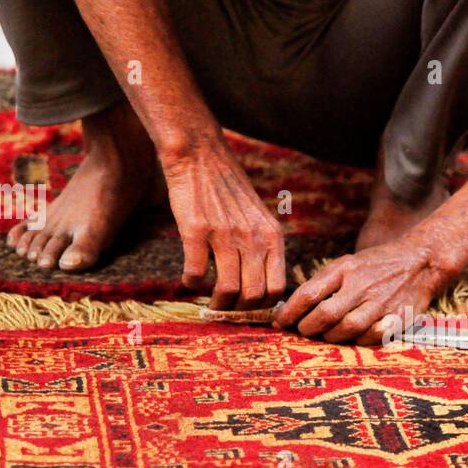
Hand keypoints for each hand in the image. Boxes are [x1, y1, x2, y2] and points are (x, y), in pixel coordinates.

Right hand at [160, 138, 286, 309]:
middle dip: (239, 311)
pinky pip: (196, 273)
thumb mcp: (259, 217)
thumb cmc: (228, 189)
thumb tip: (262, 286)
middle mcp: (253, 238)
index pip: (277, 289)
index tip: (249, 308)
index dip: (263, 307)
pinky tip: (189, 279)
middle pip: (254, 295)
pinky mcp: (196, 231)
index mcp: (272, 237)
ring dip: (216, 304)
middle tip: (227, 310)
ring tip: (209, 303)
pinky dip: (191, 283)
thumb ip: (263, 246)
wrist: (201, 155)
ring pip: (228, 290)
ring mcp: (225, 235)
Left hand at [274, 237, 454, 344]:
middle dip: (308, 328)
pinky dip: (359, 340)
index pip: (309, 294)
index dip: (290, 312)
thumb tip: (294, 306)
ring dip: (331, 337)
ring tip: (325, 335)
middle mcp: (362, 285)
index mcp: (345, 269)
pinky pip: (373, 337)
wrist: (420, 261)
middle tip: (303, 331)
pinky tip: (354, 337)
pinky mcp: (398, 317)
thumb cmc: (376, 265)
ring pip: (348, 328)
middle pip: (326, 314)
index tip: (280, 322)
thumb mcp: (348, 263)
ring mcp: (381, 302)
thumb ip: (324, 282)